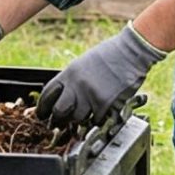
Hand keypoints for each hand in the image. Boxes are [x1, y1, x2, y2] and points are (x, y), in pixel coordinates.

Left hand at [35, 24, 164, 130]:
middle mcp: (77, 85)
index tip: (43, 115)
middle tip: (62, 123)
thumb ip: (72, 80)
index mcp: (69, 73)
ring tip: (87, 114)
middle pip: (59, 112)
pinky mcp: (106, 105)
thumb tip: (62, 97)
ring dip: (81, 120)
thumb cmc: (109, 55)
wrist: (131, 52)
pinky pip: (96, 121)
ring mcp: (91, 96)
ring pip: (78, 119)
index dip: (43, 108)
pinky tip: (102, 113)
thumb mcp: (83, 63)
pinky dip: (98, 120)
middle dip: (59, 119)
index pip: (47, 95)